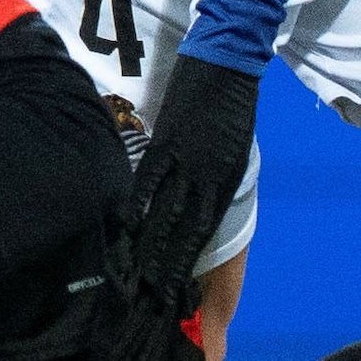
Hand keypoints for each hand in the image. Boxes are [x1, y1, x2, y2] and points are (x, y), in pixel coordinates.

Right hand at [104, 53, 258, 360]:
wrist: (232, 61)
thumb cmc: (233, 105)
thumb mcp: (233, 149)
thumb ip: (213, 178)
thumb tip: (193, 202)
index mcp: (224, 182)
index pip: (202, 235)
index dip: (186, 266)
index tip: (174, 294)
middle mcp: (207, 177)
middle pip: (183, 233)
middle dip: (167, 269)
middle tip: (152, 299)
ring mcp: (187, 159)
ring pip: (166, 213)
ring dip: (151, 246)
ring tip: (137, 276)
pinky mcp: (170, 139)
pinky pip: (151, 178)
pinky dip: (138, 201)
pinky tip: (127, 224)